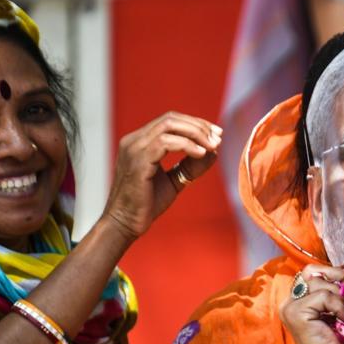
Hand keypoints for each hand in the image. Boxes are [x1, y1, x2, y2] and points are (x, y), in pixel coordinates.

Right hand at [104, 112, 220, 238]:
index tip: (216, 134)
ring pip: (168, 126)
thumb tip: (213, 152)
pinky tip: (200, 153)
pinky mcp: (138, 161)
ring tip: (212, 146)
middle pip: (171, 118)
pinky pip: (165, 142)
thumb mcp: (174, 180)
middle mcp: (135, 141)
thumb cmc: (146, 204)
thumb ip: (191, 165)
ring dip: (195, 133)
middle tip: (218, 138)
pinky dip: (186, 145)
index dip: (195, 124)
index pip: (170, 121)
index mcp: (140, 142)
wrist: (125, 224)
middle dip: (199, 126)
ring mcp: (134, 148)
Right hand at [279, 264, 343, 343]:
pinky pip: (323, 297)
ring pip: (319, 284)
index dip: (330, 269)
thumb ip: (341, 292)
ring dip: (340, 298)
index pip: (311, 273)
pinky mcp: (295, 312)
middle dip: (336, 277)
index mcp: (299, 301)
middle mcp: (290, 302)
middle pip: (312, 273)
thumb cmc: (340, 343)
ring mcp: (290, 307)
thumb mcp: (343, 310)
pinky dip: (339, 307)